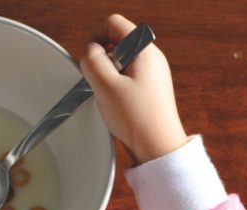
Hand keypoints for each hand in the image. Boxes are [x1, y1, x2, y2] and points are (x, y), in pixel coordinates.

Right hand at [78, 14, 188, 164]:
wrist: (158, 148)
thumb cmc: (138, 120)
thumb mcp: (106, 86)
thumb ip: (92, 62)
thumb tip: (89, 51)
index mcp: (145, 50)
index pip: (114, 24)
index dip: (95, 37)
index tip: (89, 59)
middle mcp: (151, 58)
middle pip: (116, 42)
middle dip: (101, 59)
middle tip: (99, 82)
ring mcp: (151, 73)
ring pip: (119, 61)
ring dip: (107, 75)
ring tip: (110, 96)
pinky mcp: (149, 89)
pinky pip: (126, 77)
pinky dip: (115, 86)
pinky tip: (116, 104)